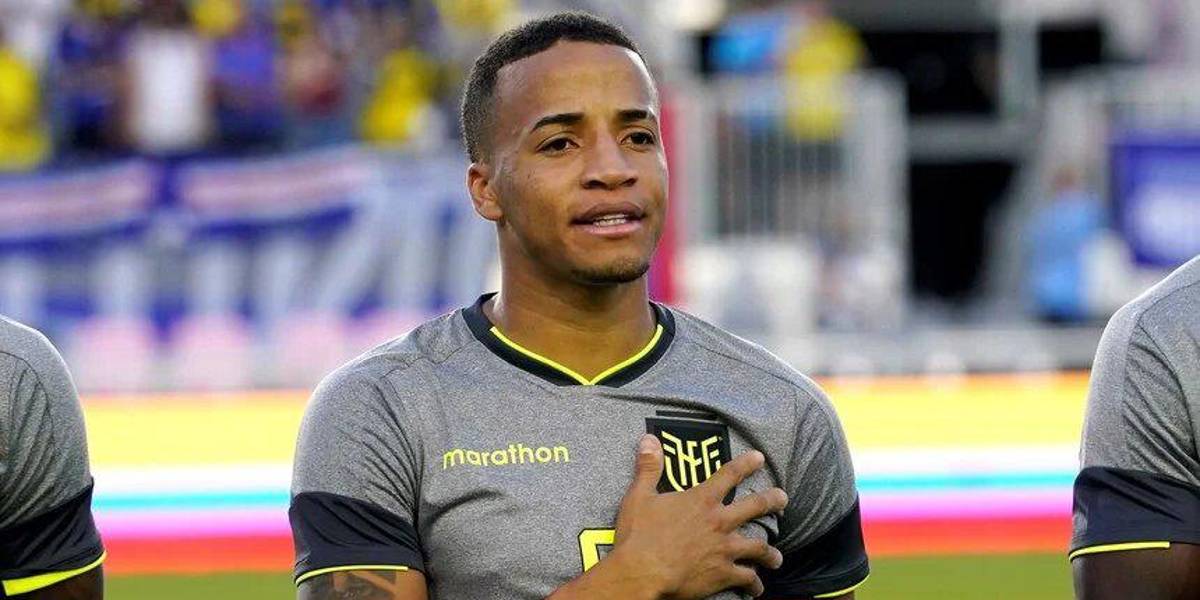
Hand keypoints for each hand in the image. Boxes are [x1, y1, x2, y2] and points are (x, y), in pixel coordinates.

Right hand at [610, 434, 786, 598]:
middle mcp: (719, 522)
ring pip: (759, 547)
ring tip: (777, 557)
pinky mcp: (723, 574)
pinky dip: (754, 585)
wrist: (643, 572)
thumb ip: (648, 467)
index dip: (746, 464)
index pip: (729, 474)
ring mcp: (725, 549)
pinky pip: (747, 579)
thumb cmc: (639, 536)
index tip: (759, 458)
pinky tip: (756, 589)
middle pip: (756, 506)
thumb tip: (649, 440)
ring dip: (770, 552)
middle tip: (783, 498)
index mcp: (702, 500)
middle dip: (773, 500)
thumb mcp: (639, 496)